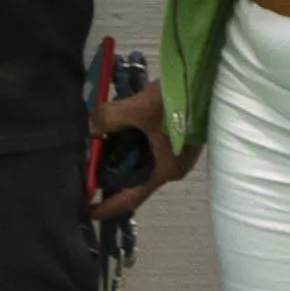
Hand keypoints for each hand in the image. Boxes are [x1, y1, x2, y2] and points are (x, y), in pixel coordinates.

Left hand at [91, 78, 175, 224]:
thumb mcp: (136, 107)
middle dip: (108, 179)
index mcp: (164, 170)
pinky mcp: (176, 140)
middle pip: (134, 181)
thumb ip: (108, 118)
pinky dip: (130, 146)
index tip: (86, 210)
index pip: (130, 198)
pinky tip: (115, 134)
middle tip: (84, 173)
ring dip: (119, 160)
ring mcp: (175, 154)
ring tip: (94, 153)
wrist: (205, 80)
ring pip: (141, 165)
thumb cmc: (177, 99)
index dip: (106, 207)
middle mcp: (170, 168)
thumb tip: (89, 127)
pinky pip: (148, 151)